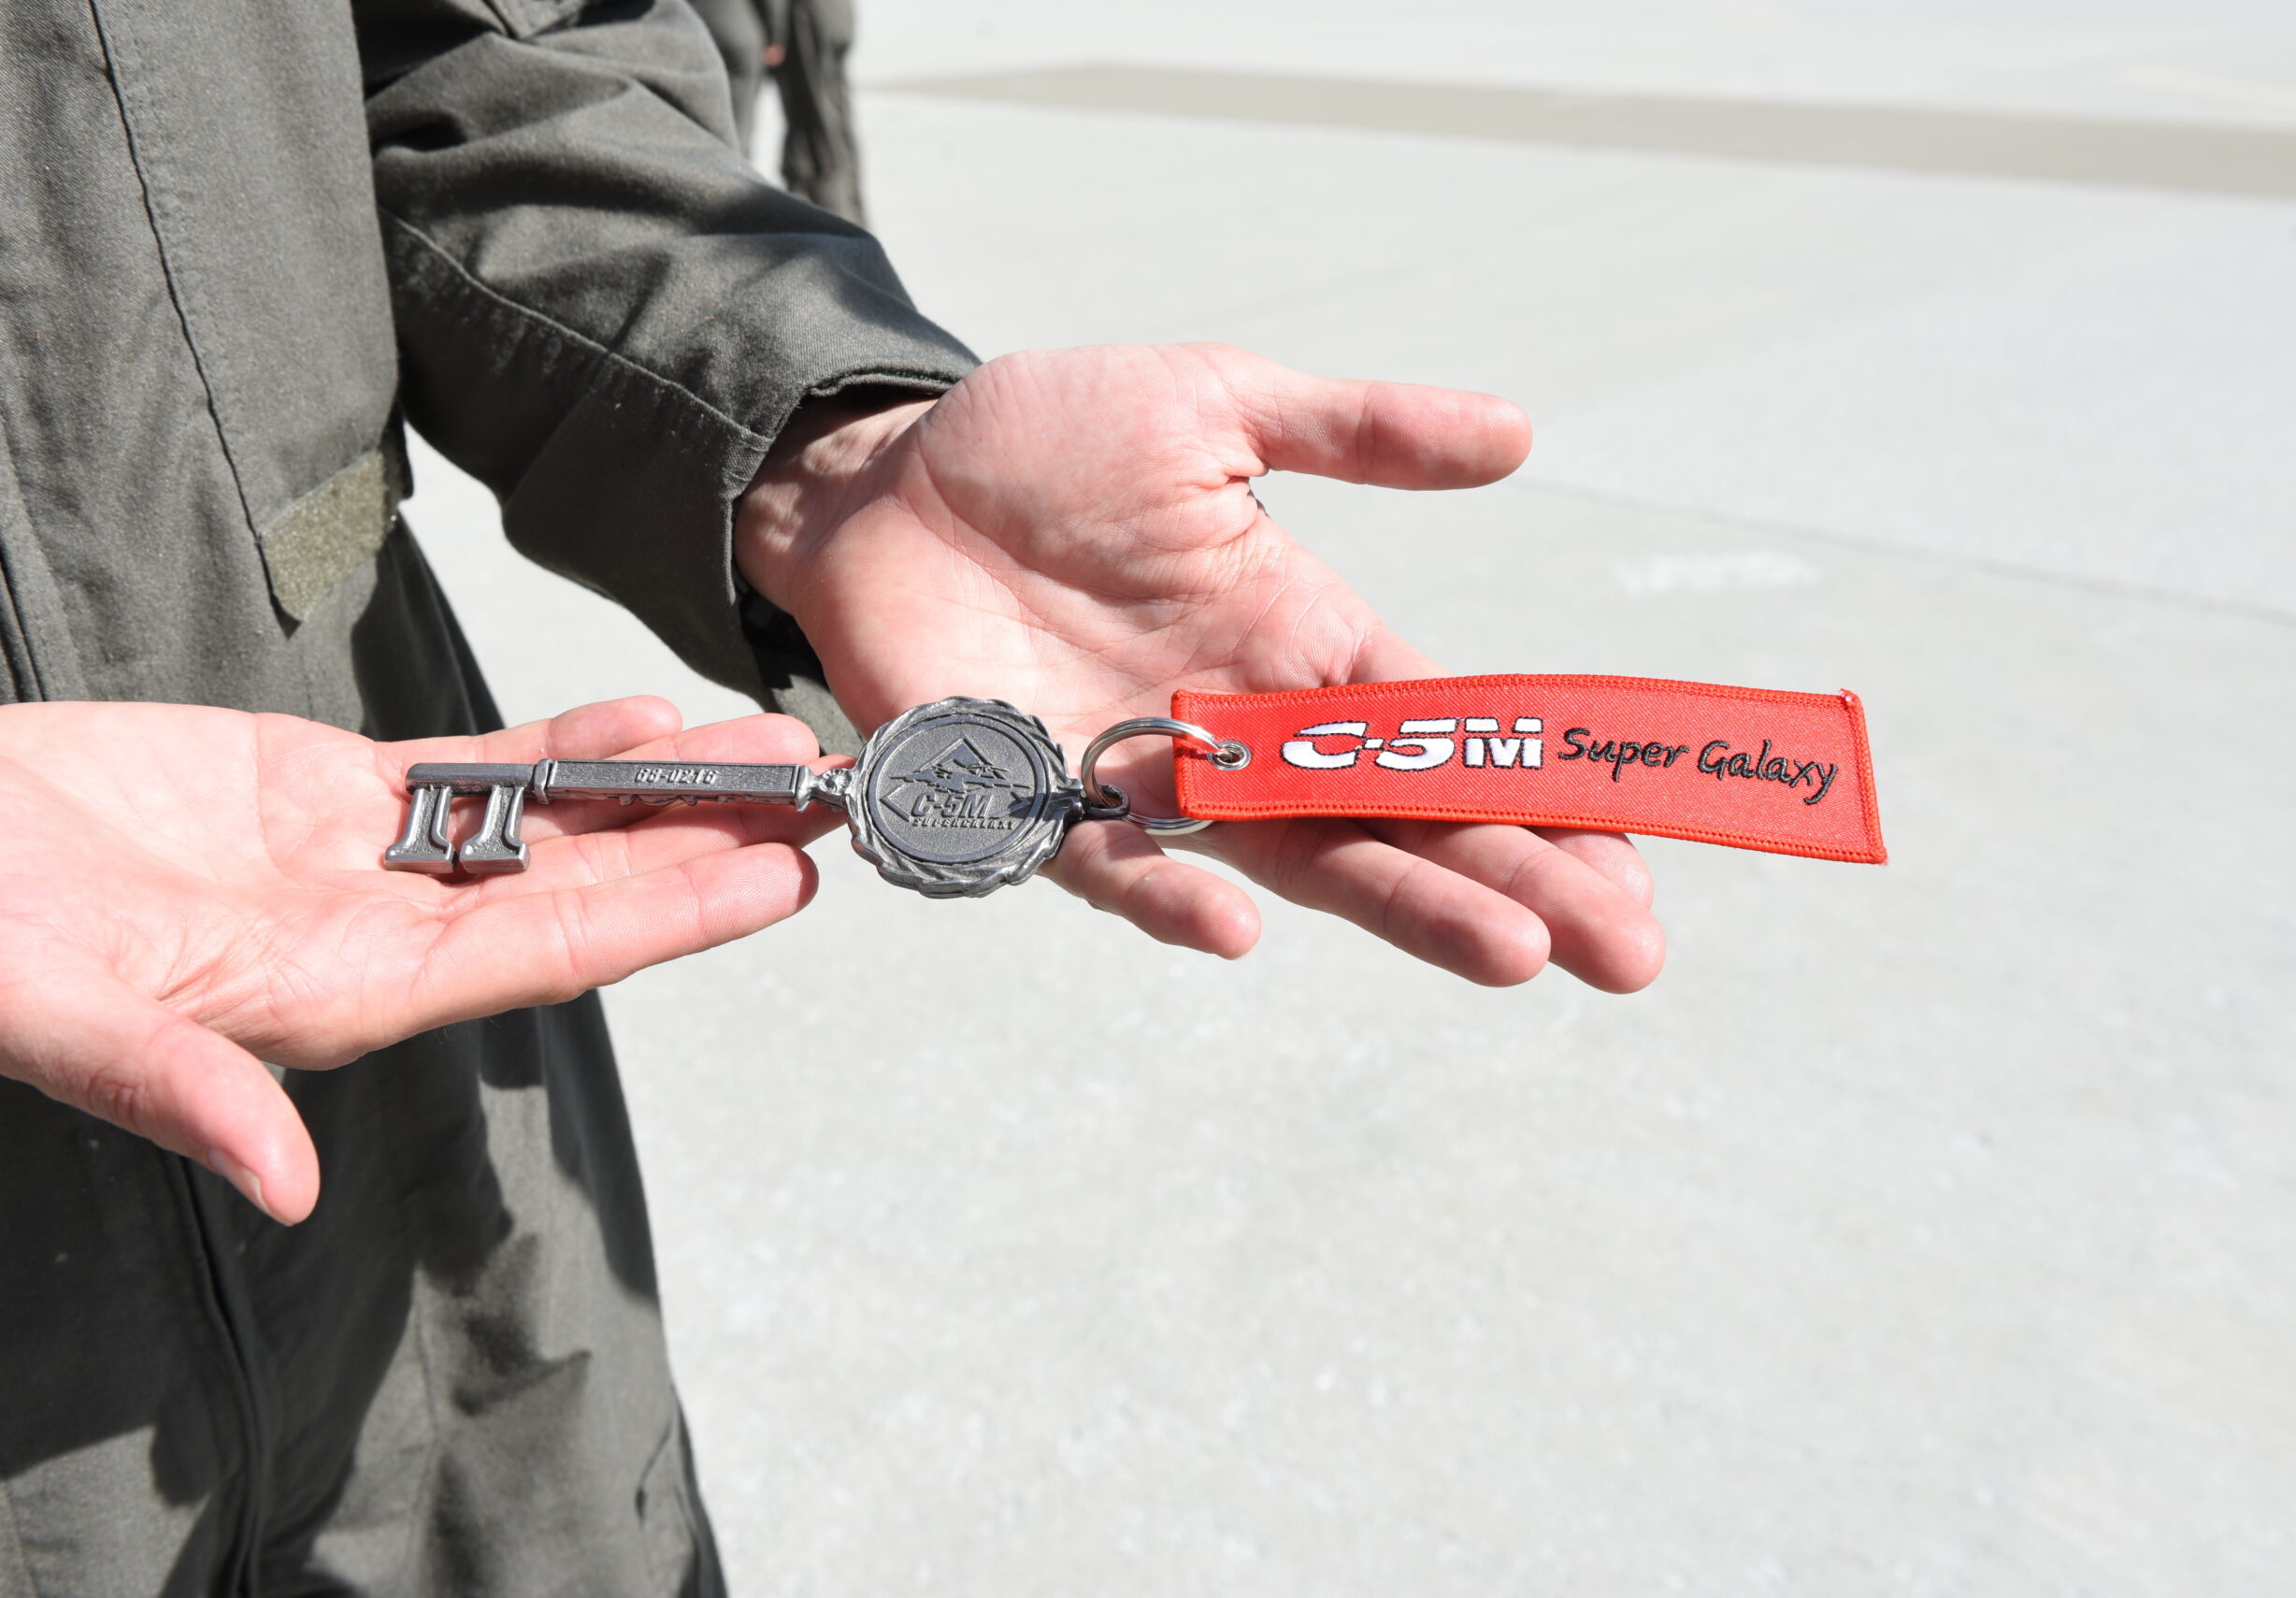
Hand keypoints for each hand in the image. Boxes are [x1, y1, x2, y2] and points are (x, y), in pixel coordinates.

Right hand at [0, 698, 836, 1221]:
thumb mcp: (36, 1008)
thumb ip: (163, 1088)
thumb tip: (279, 1187)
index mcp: (337, 996)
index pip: (541, 956)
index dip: (665, 917)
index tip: (778, 879)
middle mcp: (375, 937)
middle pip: (577, 891)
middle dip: (704, 846)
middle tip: (831, 801)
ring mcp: (358, 863)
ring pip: (545, 824)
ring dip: (659, 790)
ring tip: (775, 749)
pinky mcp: (325, 794)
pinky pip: (474, 767)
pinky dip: (564, 744)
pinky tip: (648, 721)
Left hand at [737, 343, 1665, 989]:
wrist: (885, 475)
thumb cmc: (1047, 443)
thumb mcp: (1218, 408)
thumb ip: (1356, 432)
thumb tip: (1518, 434)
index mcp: (1300, 641)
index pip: (1446, 729)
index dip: (1539, 789)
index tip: (1640, 851)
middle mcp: (1242, 730)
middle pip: (1400, 819)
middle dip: (1516, 881)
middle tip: (1627, 953)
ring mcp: (1144, 776)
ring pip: (1295, 862)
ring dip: (1401, 907)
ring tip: (1509, 953)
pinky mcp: (1028, 799)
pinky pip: (1107, 863)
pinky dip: (1167, 894)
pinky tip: (1239, 927)